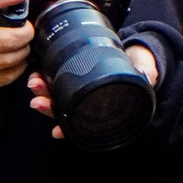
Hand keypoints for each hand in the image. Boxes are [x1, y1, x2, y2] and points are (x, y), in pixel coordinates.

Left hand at [25, 45, 157, 139]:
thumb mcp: (148, 68)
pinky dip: (47, 79)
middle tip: (38, 101)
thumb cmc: (143, 65)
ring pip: (59, 97)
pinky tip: (37, 75)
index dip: (70, 129)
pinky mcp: (77, 73)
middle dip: (50, 107)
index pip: (86, 123)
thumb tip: (147, 75)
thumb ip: (148, 72)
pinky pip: (58, 80)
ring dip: (44, 92)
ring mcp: (83, 89)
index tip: (56, 132)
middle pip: (67, 111)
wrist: (140, 50)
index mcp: (109, 108)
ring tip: (35, 82)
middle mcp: (92, 103)